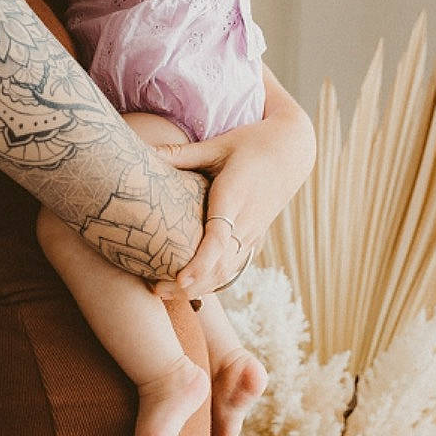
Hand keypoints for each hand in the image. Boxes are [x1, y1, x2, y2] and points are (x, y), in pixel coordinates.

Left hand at [156, 113, 313, 293]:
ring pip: (228, 270)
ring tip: (163, 291)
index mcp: (235, 196)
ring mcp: (253, 232)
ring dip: (199, 286)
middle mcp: (246, 220)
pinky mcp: (254, 237)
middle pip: (221, 264)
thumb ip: (182, 154)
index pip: (219, 238)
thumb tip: (144, 150)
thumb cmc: (251, 144)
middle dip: (191, 283)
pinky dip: (213, 279)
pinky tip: (189, 286)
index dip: (200, 263)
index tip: (180, 279)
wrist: (291, 151)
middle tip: (156, 290)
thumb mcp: (218, 145)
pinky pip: (234, 265)